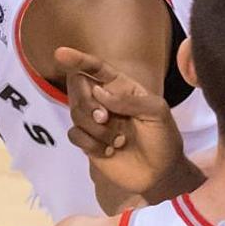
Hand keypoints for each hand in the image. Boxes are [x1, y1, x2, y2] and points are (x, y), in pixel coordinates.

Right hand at [57, 47, 185, 194]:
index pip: (97, 68)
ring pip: (76, 113)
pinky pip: (74, 134)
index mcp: (123, 88)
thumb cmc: (164, 138)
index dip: (79, 60)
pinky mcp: (89, 142)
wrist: (162, 172)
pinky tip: (109, 151)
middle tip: (105, 118)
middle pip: (79, 88)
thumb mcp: (158, 113)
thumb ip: (131, 100)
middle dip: (87, 102)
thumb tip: (99, 92)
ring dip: (96, 128)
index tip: (60, 53)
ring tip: (120, 141)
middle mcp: (106, 101)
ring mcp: (96, 122)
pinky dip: (90, 143)